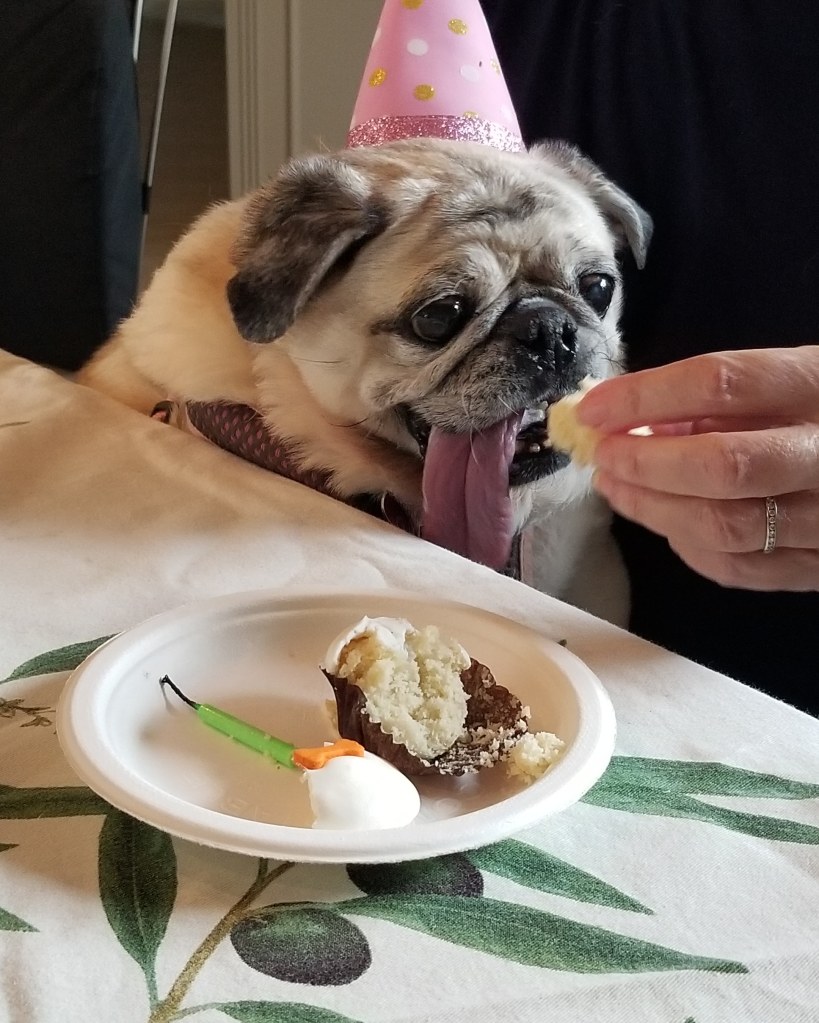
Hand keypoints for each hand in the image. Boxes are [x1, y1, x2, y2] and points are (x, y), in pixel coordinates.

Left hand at [576, 347, 818, 590]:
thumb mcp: (797, 377)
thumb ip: (726, 396)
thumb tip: (636, 418)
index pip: (723, 382)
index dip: (646, 396)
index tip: (594, 407)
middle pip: (724, 466)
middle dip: (646, 464)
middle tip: (604, 455)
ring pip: (726, 526)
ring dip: (654, 509)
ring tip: (616, 486)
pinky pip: (742, 569)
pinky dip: (690, 548)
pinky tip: (667, 523)